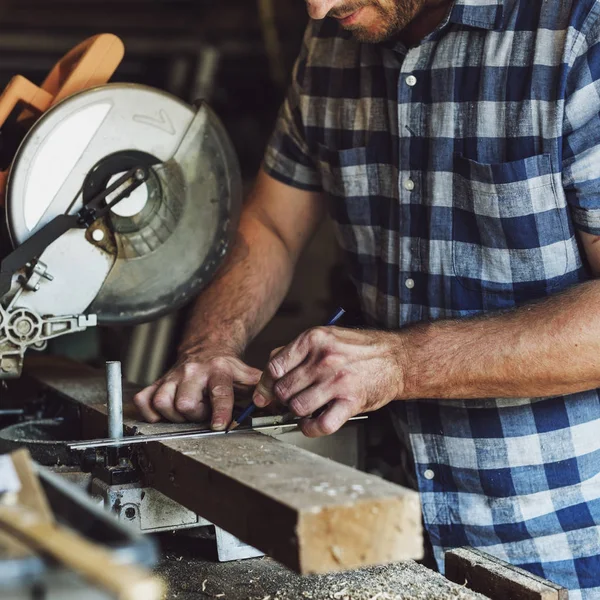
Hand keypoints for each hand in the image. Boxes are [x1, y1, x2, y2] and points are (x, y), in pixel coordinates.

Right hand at [133, 351, 261, 429]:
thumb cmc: (227, 368)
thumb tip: (281, 405)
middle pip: (184, 403)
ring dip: (174, 415)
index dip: (219, 410)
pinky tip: (165, 413)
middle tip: (203, 413)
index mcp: (219, 370)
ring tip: (188, 412)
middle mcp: (193, 372)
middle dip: (195, 415)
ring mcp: (172, 376)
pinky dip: (150, 412)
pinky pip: (144, 401)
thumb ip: (263, 390)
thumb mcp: (247, 375)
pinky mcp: (157, 381)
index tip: (220, 425)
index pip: (219, 391)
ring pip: (162, 403)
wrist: (207, 348)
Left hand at [253, 327, 403, 436]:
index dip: (265, 384)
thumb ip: (296, 352)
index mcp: (313, 339)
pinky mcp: (351, 401)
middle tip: (290, 401)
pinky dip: (311, 429)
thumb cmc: (359, 349)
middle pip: (283, 390)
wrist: (397, 358)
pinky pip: (320, 424)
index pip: (273, 367)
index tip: (266, 393)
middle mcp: (324, 358)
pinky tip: (312, 424)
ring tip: (304, 410)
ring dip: (296, 414)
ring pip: (297, 407)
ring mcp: (338, 380)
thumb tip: (268, 375)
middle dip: (282, 400)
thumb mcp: (326, 337)